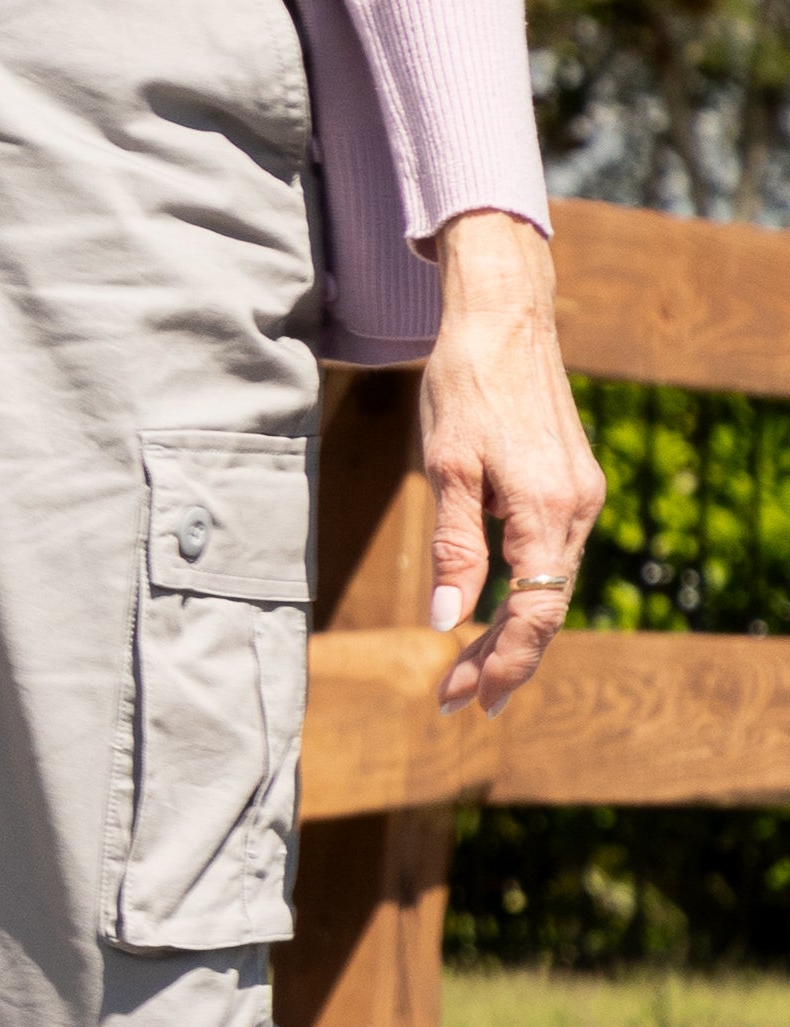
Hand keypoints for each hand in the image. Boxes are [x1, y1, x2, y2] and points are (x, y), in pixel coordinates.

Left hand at [418, 209, 602, 713]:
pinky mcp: (568, 485)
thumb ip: (454, 545)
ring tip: (467, 674)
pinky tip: (493, 615)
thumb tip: (448, 618)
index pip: (534, 610)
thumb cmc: (465, 388)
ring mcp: (579, 497)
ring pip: (550, 585)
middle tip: (456, 703)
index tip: (466, 701)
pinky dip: (521, 595)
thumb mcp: (445, 468)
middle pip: (546, 607)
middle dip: (502, 659)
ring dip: (510, 632)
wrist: (503, 323)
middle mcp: (577, 508)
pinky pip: (550, 557)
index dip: (502, 661)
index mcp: (548, 508)